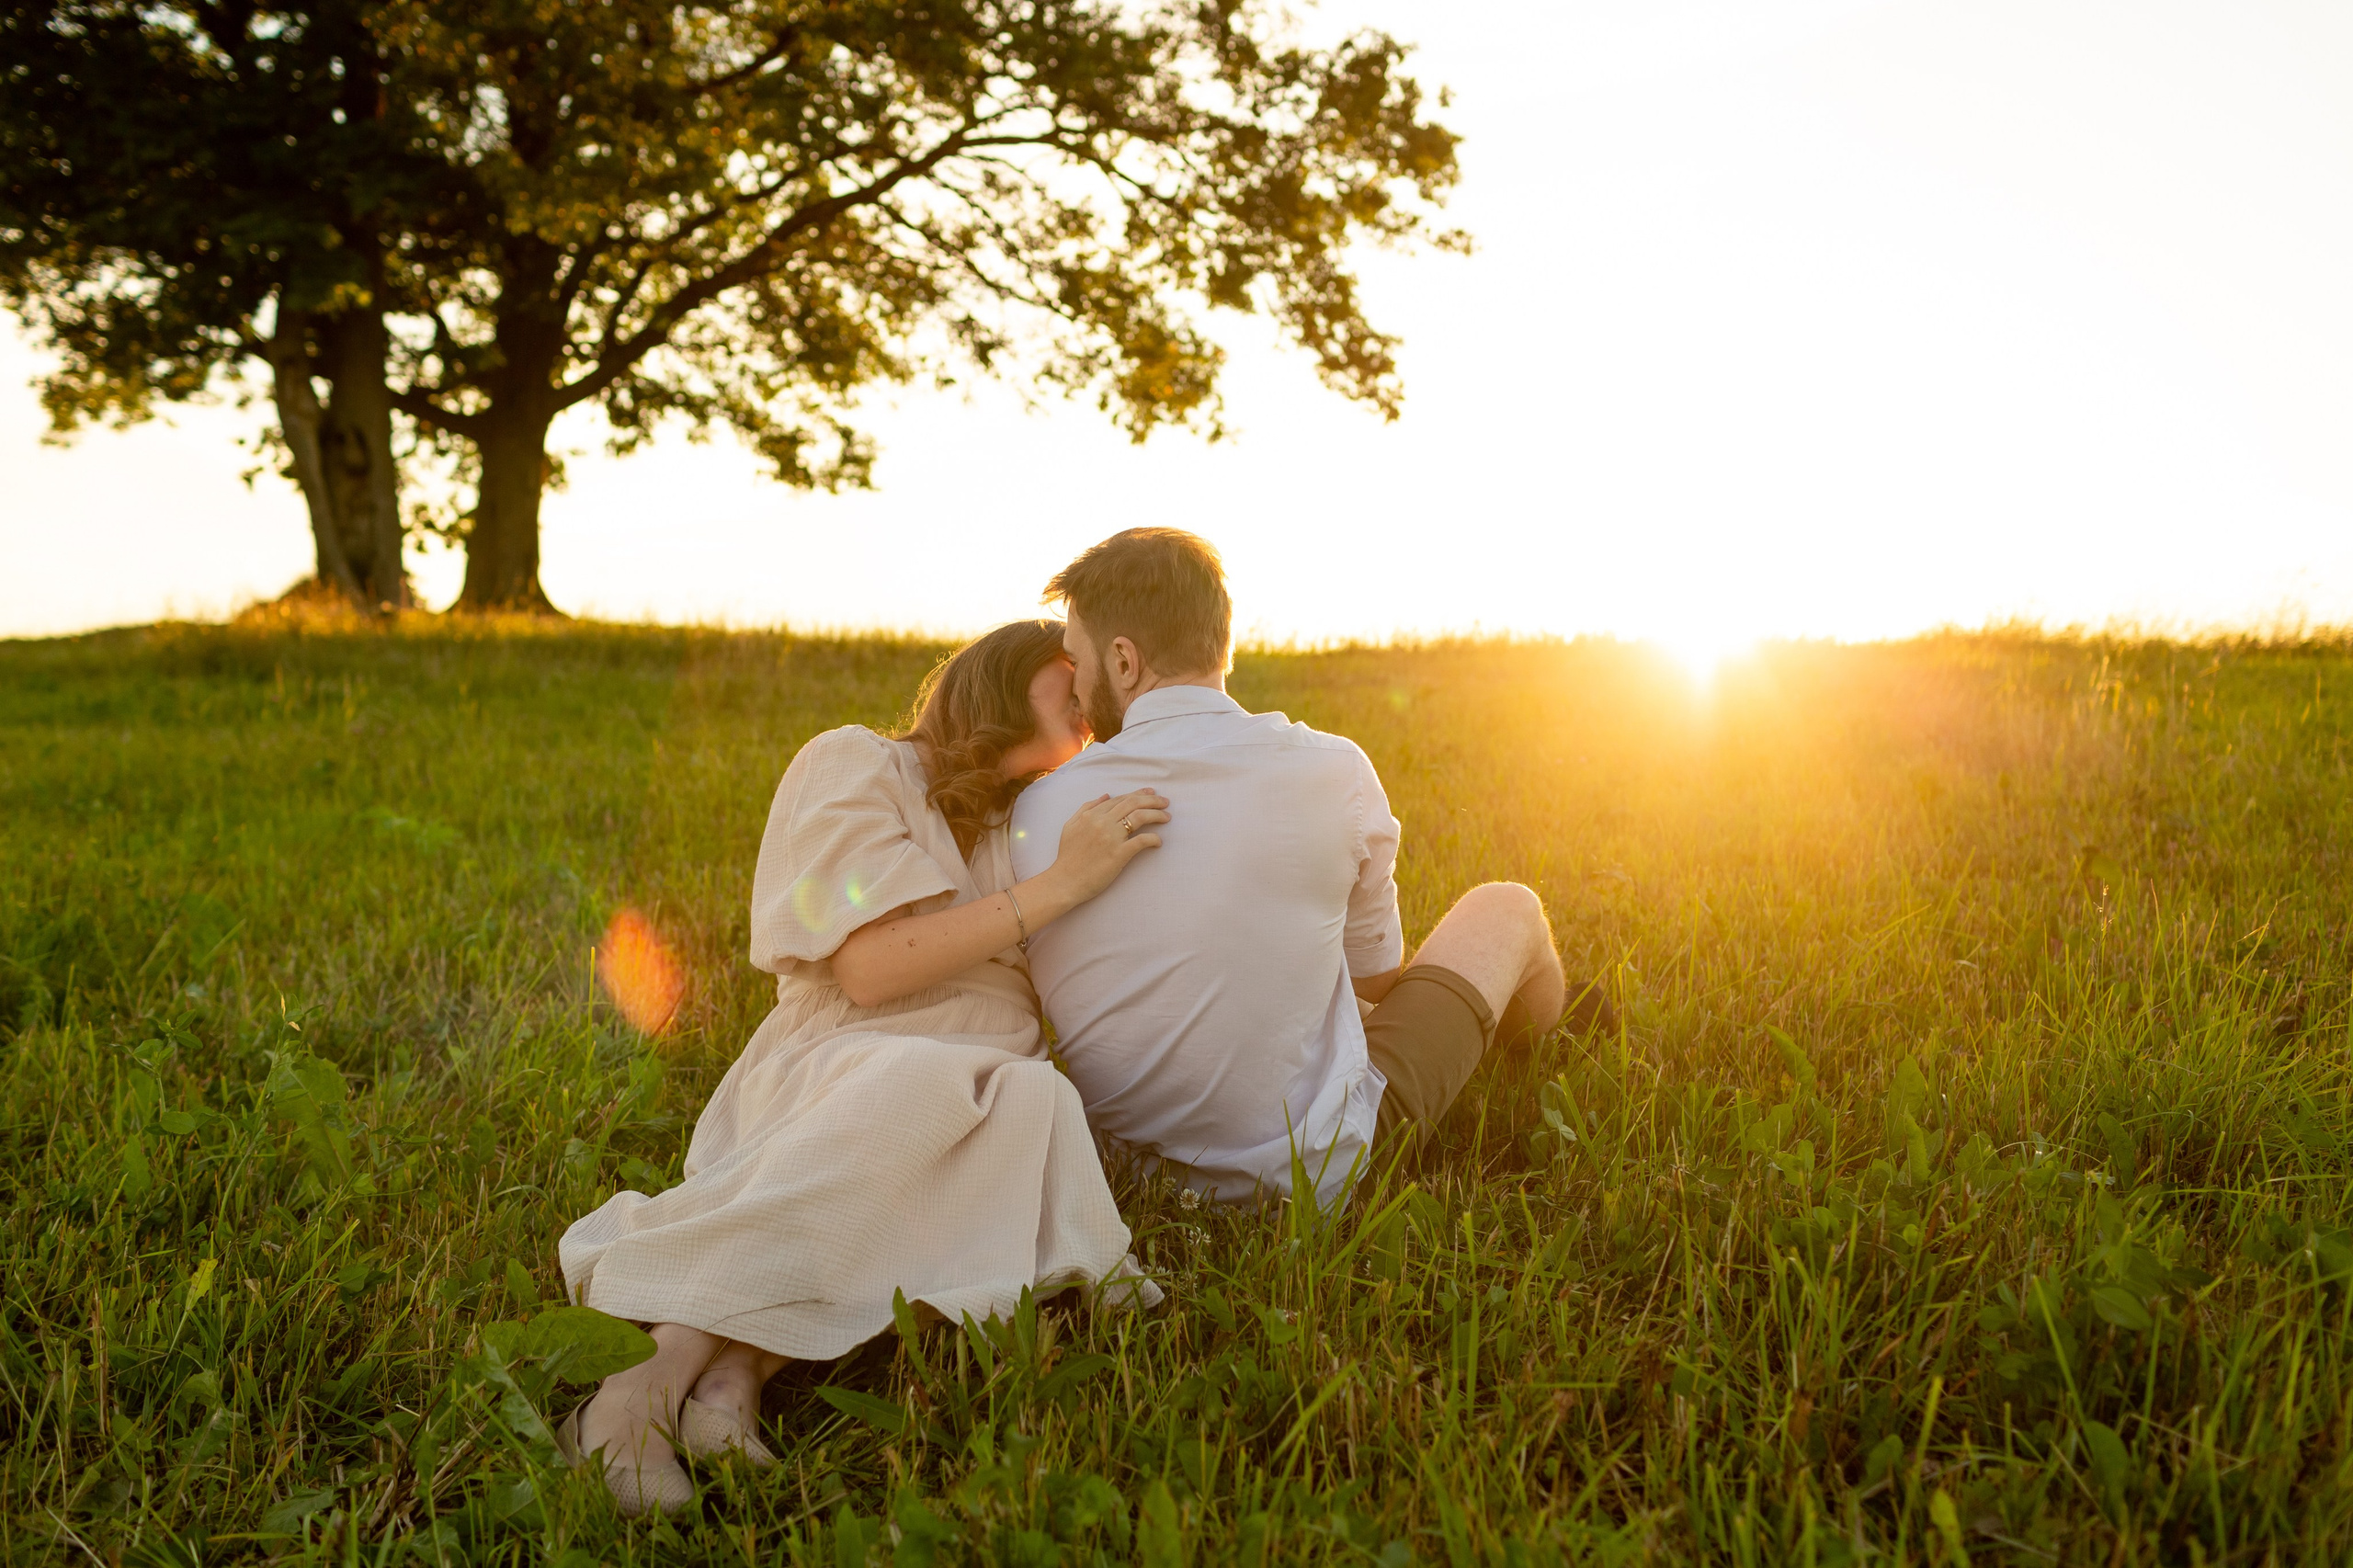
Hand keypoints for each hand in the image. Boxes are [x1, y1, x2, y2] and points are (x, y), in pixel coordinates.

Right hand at [1048, 789, 1168, 903]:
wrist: (1064, 881)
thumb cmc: (1067, 856)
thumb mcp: (1070, 826)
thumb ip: (1086, 808)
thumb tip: (1106, 795)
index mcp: (1092, 814)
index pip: (1121, 799)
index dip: (1138, 795)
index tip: (1151, 794)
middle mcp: (1102, 822)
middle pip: (1133, 803)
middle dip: (1153, 800)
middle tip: (1165, 802)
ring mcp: (1111, 837)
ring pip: (1140, 817)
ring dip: (1157, 814)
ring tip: (1166, 817)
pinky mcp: (1119, 854)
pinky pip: (1141, 841)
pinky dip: (1153, 839)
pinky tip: (1158, 841)